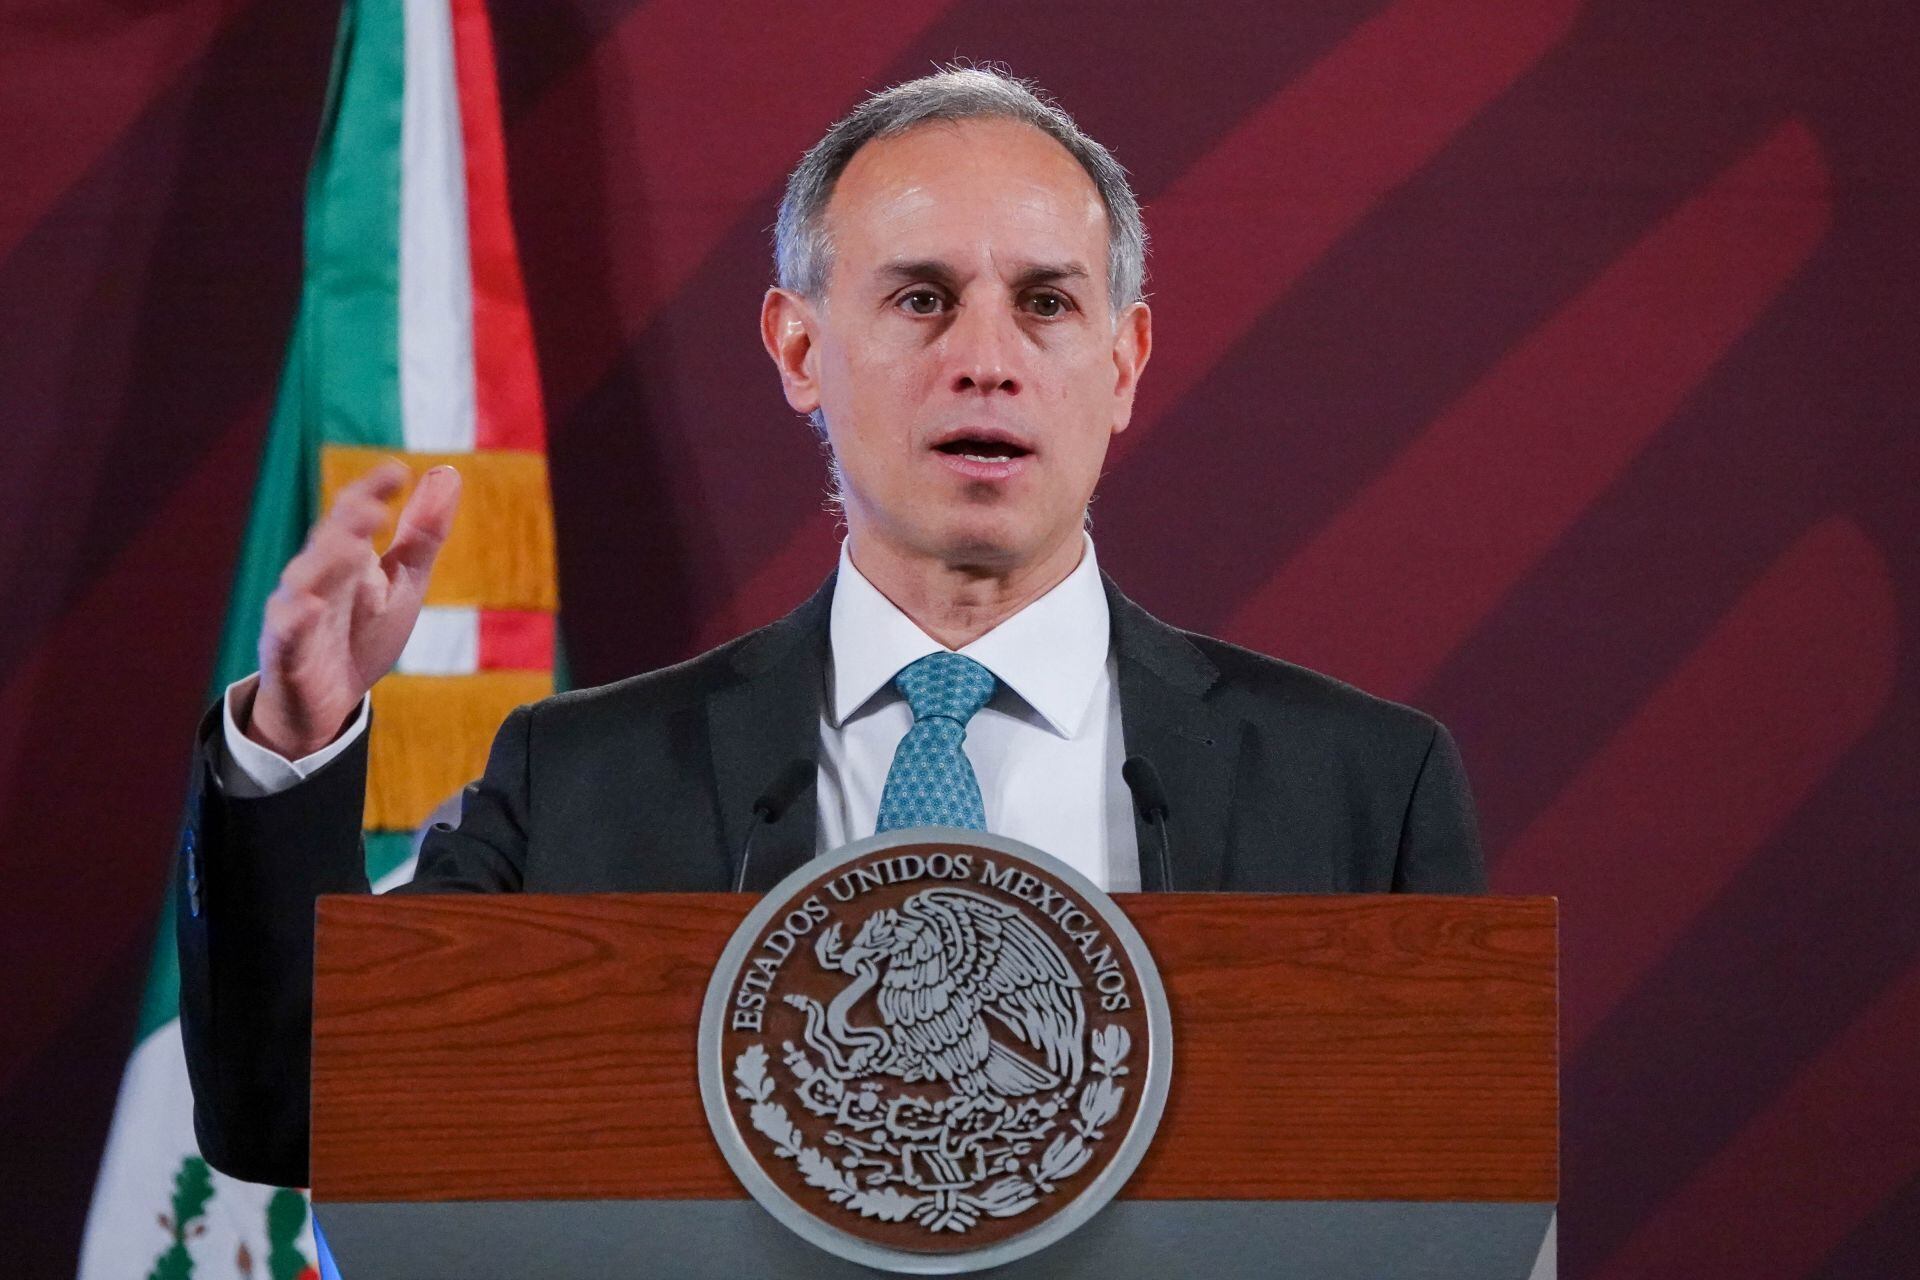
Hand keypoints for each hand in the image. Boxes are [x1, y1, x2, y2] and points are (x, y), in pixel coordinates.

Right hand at [245, 460, 461, 758]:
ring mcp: (296, 613)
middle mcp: (317, 577)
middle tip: (375, 509)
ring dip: (324, 562)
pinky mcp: (286, 653)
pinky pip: (287, 633)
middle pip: (328, 542)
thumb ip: (422, 533)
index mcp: (346, 557)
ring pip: (302, 581)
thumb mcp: (403, 582)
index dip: (370, 492)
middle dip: (348, 524)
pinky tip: (313, 607)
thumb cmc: (363, 633)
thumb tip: (448, 472)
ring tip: (352, 548)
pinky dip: (297, 620)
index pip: (353, 514)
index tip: (397, 473)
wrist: (328, 703)